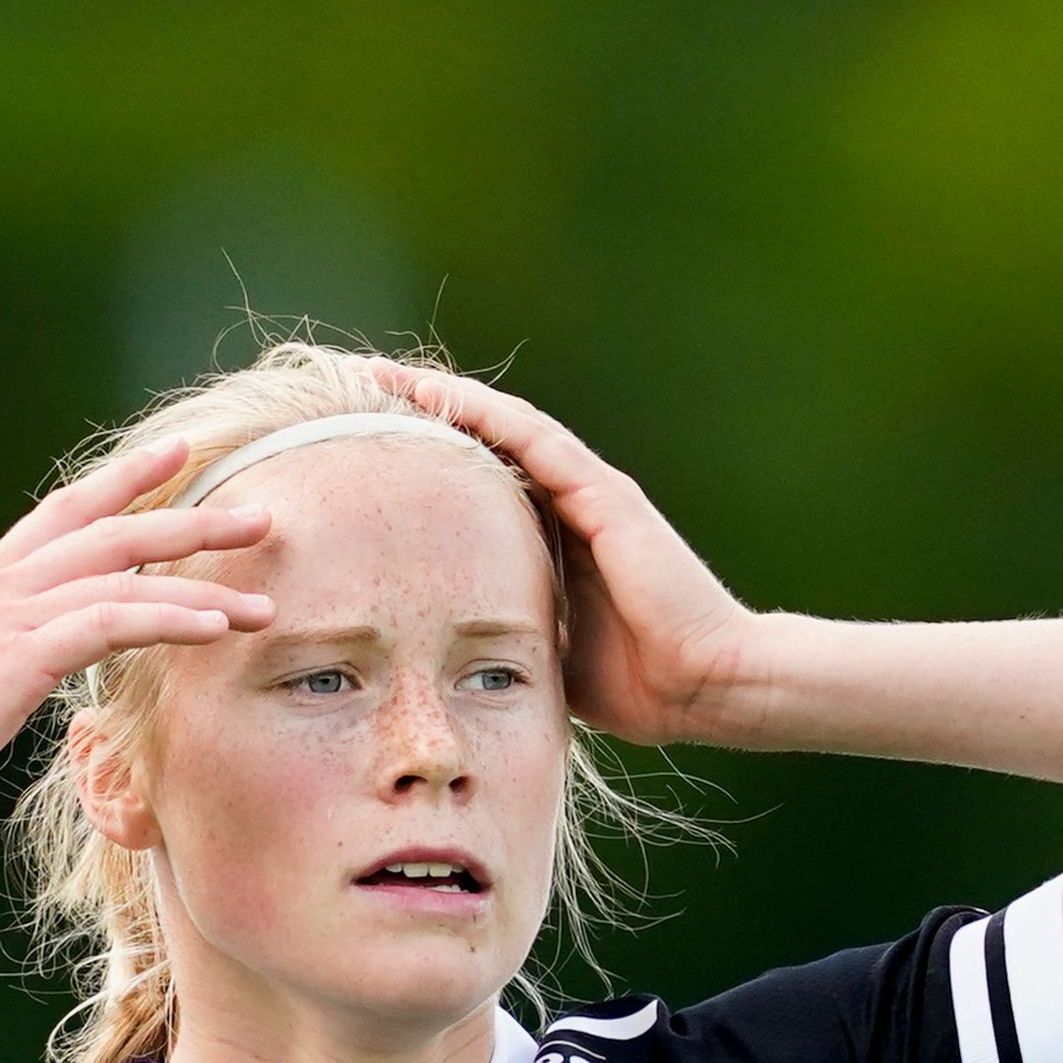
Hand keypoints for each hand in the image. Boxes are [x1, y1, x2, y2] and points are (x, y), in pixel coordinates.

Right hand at [0, 439, 274, 837]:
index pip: (66, 511)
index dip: (125, 478)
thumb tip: (39, 654)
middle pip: (111, 528)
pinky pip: (111, 621)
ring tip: (264, 601)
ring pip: (124, 573)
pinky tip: (216, 627)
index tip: (180, 452)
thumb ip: (4, 650)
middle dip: (191, 518)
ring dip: (202, 583)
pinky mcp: (16, 655)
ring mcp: (6, 614)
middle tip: (260, 514)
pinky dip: (171, 619)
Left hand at [355, 357, 757, 747]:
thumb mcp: (545, 652)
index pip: (479, 482)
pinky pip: (532, 440)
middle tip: (356, 391)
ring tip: (379, 378)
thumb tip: (440, 654)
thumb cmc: (638, 684)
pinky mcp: (603, 495)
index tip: (362, 445)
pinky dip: (481, 414)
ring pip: (502, 427)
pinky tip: (434, 394)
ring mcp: (589, 493)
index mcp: (556, 539)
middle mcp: (571, 503)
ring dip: (441, 398)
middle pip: (484, 443)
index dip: (426, 457)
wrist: (707, 684)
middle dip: (422, 415)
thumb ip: (505, 633)